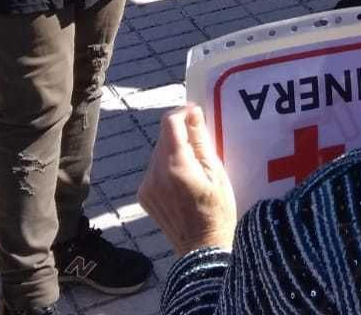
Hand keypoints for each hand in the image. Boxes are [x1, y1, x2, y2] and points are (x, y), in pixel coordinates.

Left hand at [138, 104, 237, 254]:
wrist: (202, 248)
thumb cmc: (217, 210)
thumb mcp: (216, 172)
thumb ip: (201, 140)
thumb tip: (193, 113)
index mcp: (176, 165)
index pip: (170, 123)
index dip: (183, 113)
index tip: (196, 114)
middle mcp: (155, 173)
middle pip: (164, 137)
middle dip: (181, 134)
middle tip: (201, 146)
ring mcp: (147, 185)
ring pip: (158, 153)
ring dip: (173, 151)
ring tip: (193, 169)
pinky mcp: (143, 195)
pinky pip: (154, 170)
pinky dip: (166, 168)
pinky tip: (182, 183)